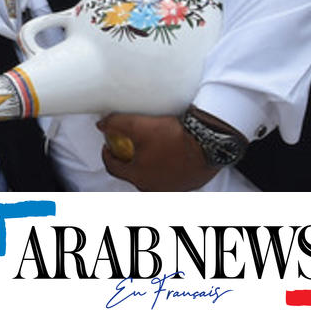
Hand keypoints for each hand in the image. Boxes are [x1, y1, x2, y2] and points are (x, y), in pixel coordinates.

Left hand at [98, 113, 218, 190]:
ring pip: (151, 176)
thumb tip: (101, 125)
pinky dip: (165, 167)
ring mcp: (172, 188)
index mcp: (138, 177)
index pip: (112, 167)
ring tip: (149, 149)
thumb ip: (115, 124)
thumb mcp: (138, 125)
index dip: (107, 154)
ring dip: (146, 165)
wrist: (210, 141)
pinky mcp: (189, 184)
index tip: (108, 145)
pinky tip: (168, 154)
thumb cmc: (173, 136)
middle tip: (128, 146)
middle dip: (127, 160)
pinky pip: (170, 176)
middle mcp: (153, 187)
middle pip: (132, 174)